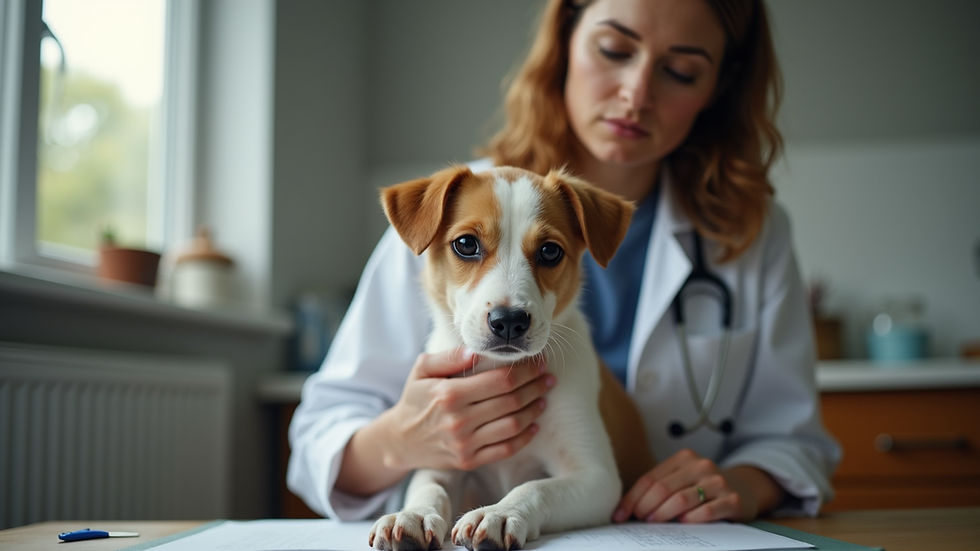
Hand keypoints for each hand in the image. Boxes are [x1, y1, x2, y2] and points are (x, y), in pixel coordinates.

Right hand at [381, 348, 554, 471]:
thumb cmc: (415, 398)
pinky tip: (533, 425)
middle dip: (535, 387)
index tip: (538, 362)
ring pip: (512, 426)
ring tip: (543, 398)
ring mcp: (465, 444)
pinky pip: (505, 450)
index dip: (525, 370)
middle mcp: (458, 420)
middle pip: (511, 401)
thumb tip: (476, 351)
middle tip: (548, 378)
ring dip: (533, 410)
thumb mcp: (422, 370)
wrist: (400, 439)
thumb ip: (448, 357)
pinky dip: (524, 437)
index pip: (500, 380)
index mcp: (449, 394)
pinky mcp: (469, 461)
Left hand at [612, 449, 783, 522]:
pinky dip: (691, 519)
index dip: (632, 498)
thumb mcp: (682, 480)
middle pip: (663, 488)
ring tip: (653, 522)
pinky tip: (683, 523)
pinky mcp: (732, 499)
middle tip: (638, 520)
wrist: (744, 489)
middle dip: (645, 506)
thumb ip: (660, 488)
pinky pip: (707, 511)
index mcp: (683, 458)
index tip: (620, 514)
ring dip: (663, 513)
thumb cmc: (704, 488)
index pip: (650, 479)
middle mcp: (700, 466)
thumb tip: (626, 508)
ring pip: (682, 499)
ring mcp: (718, 482)